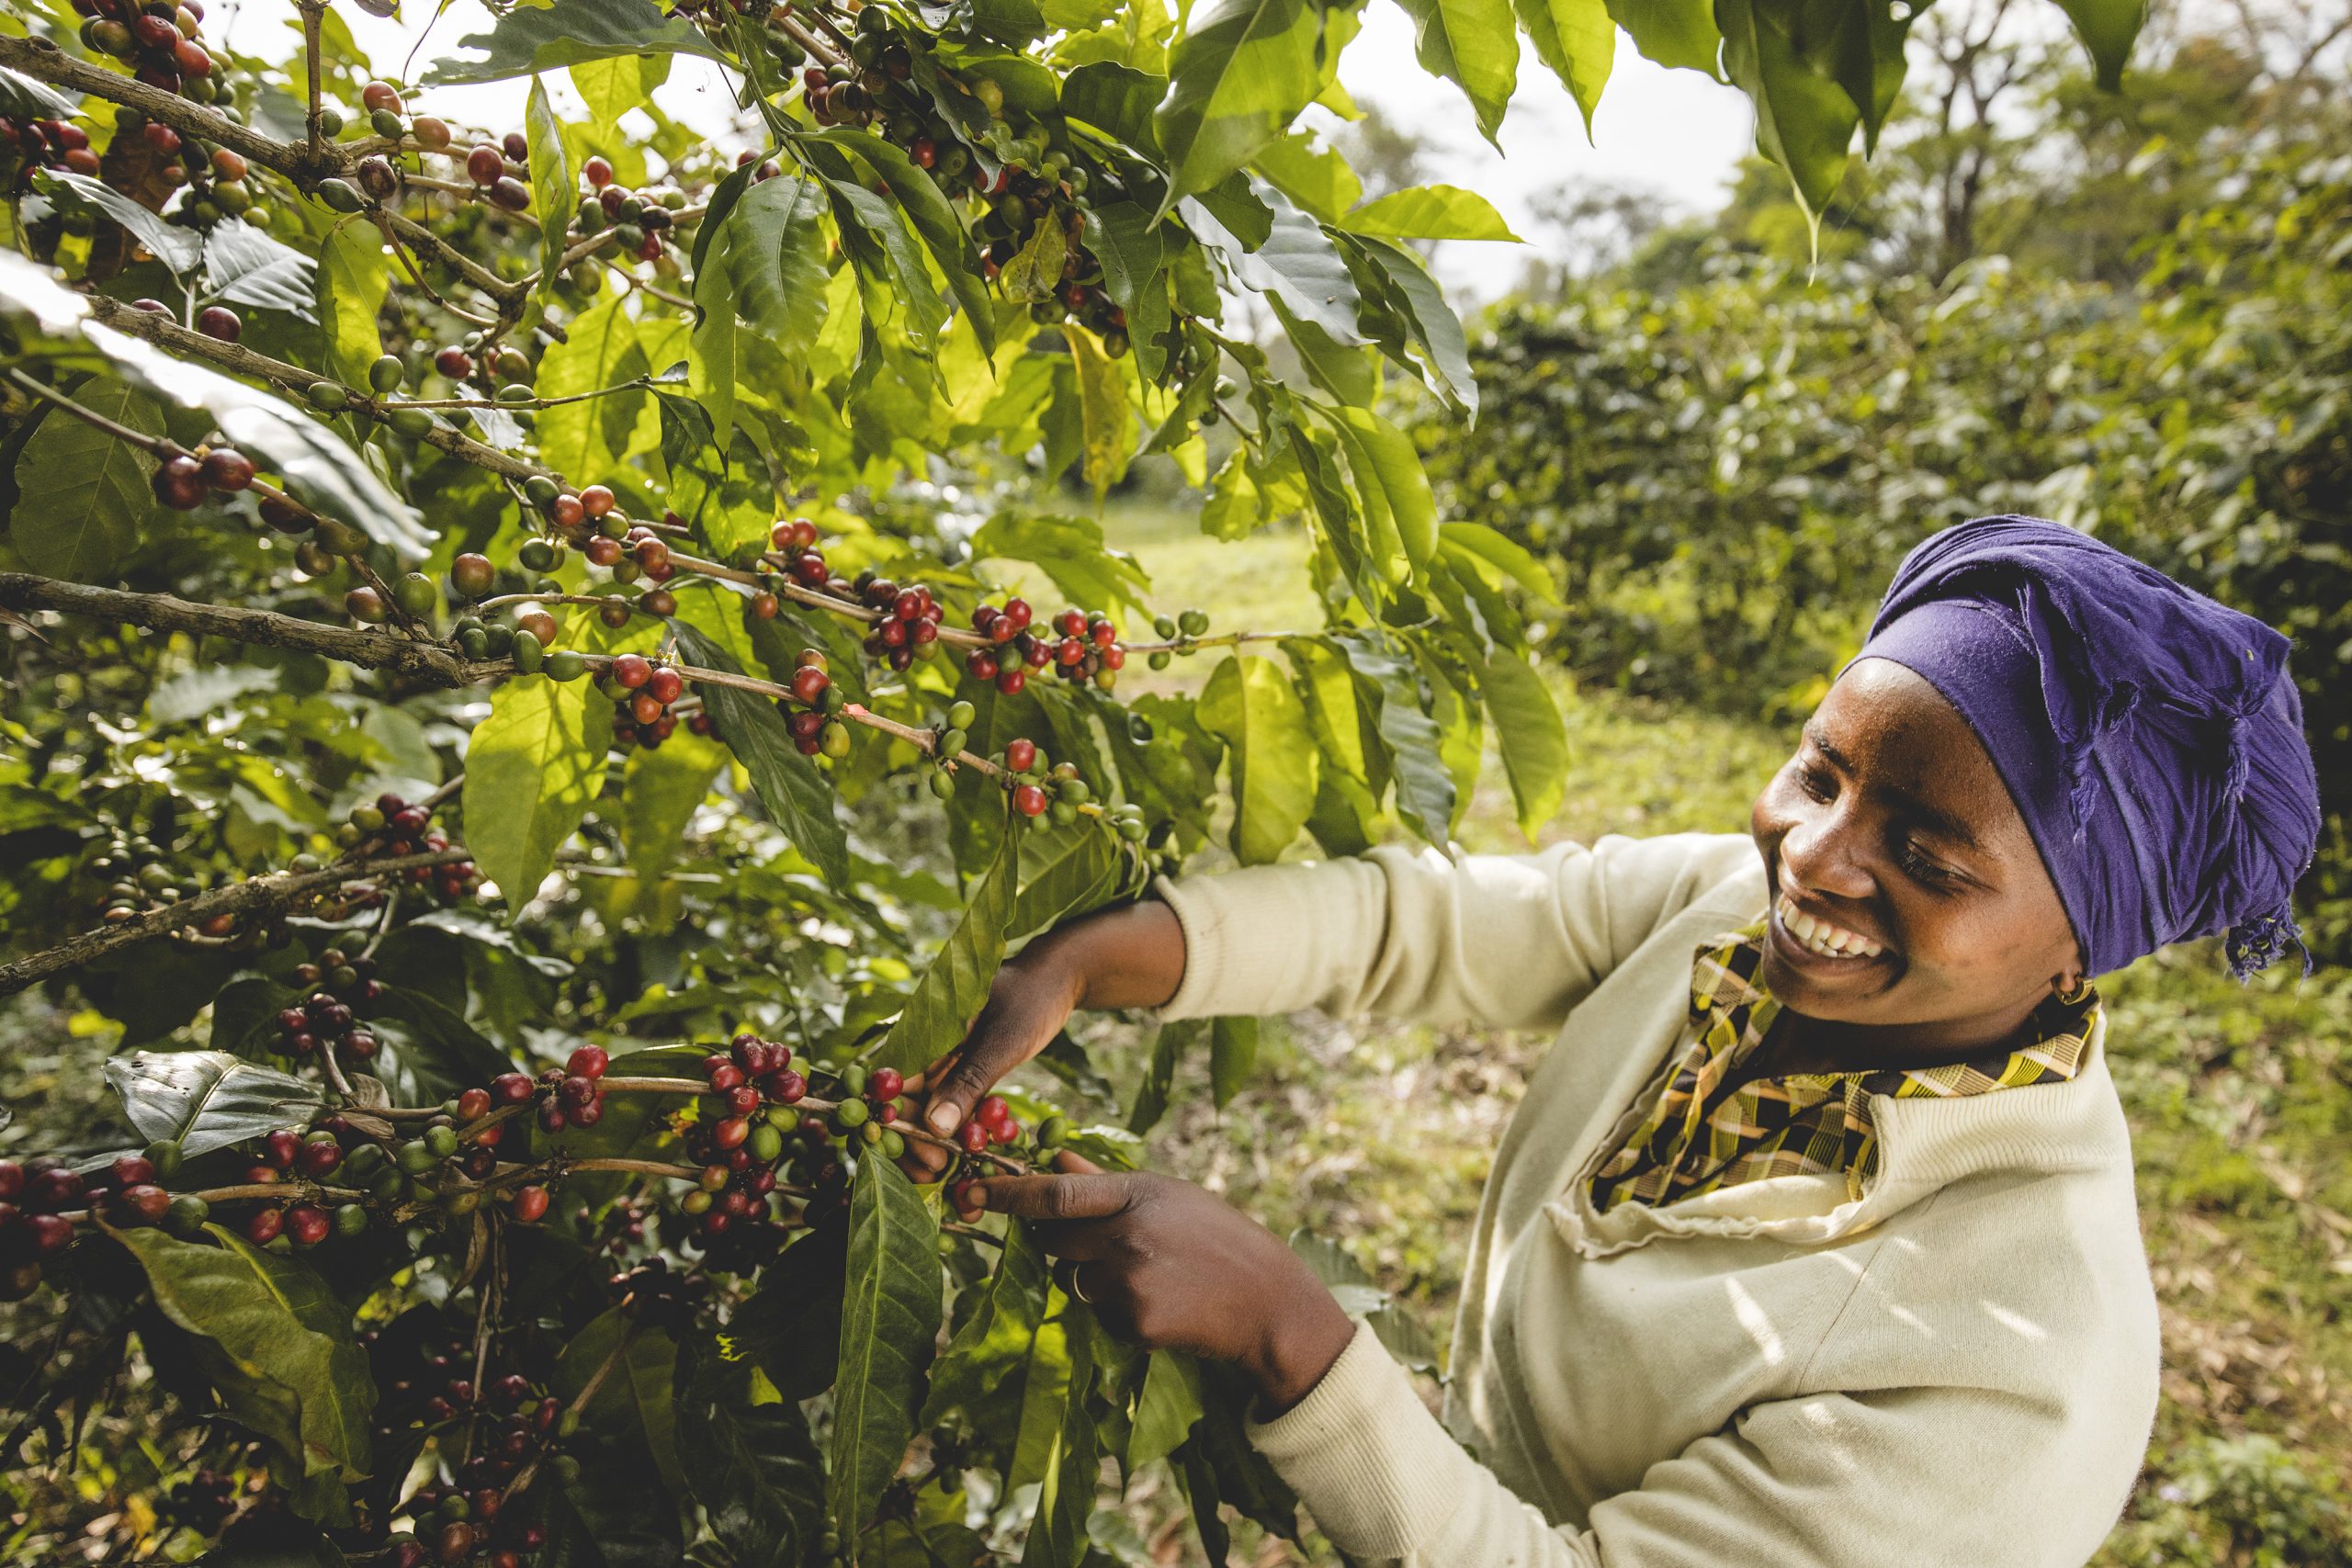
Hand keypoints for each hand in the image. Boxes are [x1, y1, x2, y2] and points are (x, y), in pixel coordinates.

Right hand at [902, 898, 1186, 1182]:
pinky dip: (964, 1129)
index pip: (891, 1082)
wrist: (1061, 979)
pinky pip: (957, 1105)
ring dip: (939, 1142)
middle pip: (905, 1101)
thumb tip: (935, 1127)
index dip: (897, 1121)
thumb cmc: (1029, 1000)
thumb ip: (967, 1082)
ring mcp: (945, 1060)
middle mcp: (925, 1046)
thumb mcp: (1000, 1043)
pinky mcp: (966, 1070)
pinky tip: (976, 1154)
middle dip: (917, 1140)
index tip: (920, 1155)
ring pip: (930, 1108)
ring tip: (952, 1173)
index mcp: (920, 1029)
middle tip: (937, 1172)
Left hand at [968, 1151, 1356, 1418]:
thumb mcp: (1168, 1197)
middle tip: (1116, 1245)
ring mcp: (1128, 1280)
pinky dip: (1122, 1312)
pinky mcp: (1133, 1322)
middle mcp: (1127, 1234)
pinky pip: (1101, 1315)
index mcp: (1137, 1193)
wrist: (1267, 1301)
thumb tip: (1055, 1160)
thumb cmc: (1218, 1238)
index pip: (1055, 1193)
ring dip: (1100, 1281)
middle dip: (1065, 1242)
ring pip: (1078, 1281)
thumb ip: (1106, 1184)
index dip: (1008, 1194)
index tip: (971, 1193)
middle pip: (1056, 1239)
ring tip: (1157, 1276)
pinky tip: (1164, 1304)